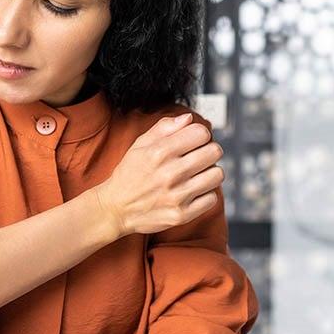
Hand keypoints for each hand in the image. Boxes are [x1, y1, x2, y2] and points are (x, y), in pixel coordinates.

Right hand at [94, 112, 223, 235]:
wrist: (116, 209)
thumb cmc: (129, 174)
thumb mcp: (140, 145)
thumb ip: (164, 128)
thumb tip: (188, 118)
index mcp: (159, 152)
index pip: (201, 133)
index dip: (201, 134)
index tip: (195, 141)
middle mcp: (170, 173)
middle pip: (214, 152)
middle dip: (209, 151)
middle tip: (199, 157)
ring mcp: (177, 196)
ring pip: (217, 174)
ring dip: (210, 172)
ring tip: (198, 174)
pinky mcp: (182, 214)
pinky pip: (212, 198)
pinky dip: (205, 194)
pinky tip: (193, 191)